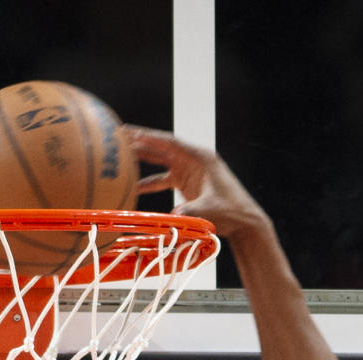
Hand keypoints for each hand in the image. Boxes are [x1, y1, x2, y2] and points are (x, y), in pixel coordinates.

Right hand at [130, 127, 267, 237]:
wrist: (244, 223)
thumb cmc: (232, 213)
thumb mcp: (210, 210)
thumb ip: (191, 211)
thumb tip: (173, 215)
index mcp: (200, 157)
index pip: (170, 142)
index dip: (149, 137)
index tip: (130, 133)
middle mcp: (193, 160)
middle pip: (162, 147)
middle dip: (140, 143)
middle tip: (118, 140)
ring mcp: (190, 171)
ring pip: (161, 161)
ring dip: (142, 161)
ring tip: (120, 161)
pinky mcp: (187, 183)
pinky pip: (164, 179)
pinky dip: (150, 183)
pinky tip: (134, 189)